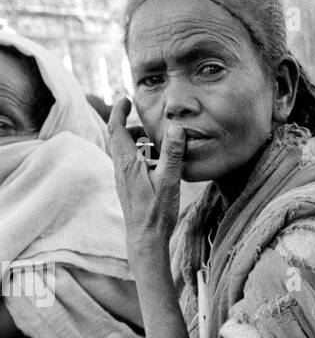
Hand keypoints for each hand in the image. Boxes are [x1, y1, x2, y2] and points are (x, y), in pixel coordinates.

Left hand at [108, 98, 184, 258]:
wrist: (145, 238)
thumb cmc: (156, 211)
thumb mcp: (168, 179)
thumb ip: (172, 153)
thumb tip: (175, 128)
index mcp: (127, 162)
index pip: (116, 128)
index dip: (119, 110)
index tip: (126, 99)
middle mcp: (121, 168)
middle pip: (121, 138)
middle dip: (135, 126)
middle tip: (152, 124)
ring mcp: (124, 178)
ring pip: (128, 151)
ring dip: (141, 143)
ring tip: (161, 145)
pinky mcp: (129, 187)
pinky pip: (132, 164)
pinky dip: (143, 156)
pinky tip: (161, 166)